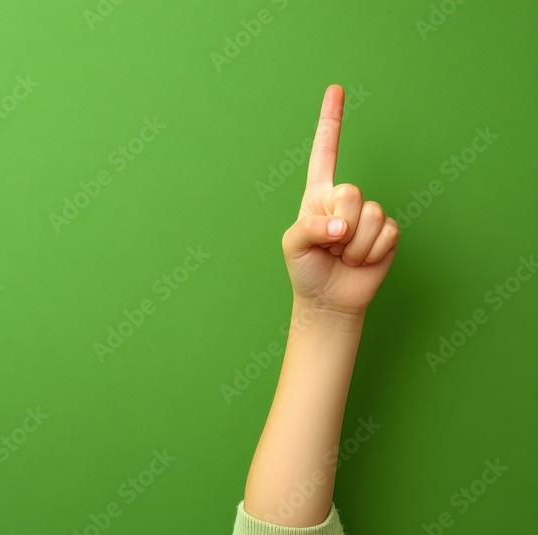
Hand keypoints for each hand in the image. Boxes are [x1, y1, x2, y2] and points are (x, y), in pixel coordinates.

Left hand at [281, 85, 399, 316]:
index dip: (331, 120)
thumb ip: (311, 227)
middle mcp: (345, 200)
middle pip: (350, 192)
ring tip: (343, 256)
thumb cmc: (306, 269)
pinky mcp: (387, 233)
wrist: (329, 299)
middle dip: (339, 225)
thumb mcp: (293, 245)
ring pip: (370, 215)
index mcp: (318, 194)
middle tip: (331, 245)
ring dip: (354, 245)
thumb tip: (342, 227)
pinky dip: (370, 253)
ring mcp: (368, 215)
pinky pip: (386, 234)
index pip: (325, 151)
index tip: (336, 89)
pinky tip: (360, 261)